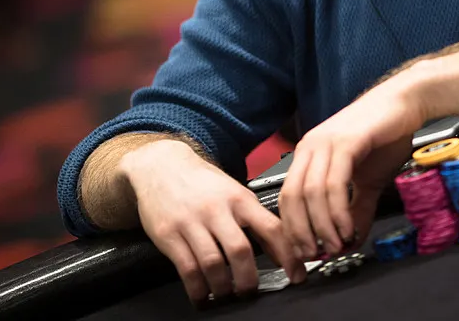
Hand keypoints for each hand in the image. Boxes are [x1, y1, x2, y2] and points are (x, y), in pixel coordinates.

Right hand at [119, 139, 304, 303]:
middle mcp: (217, 210)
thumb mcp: (234, 193)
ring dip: (223, 287)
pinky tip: (202, 294)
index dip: (287, 255)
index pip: (271, 228)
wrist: (162, 165)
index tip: (296, 274)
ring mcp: (191, 222)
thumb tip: (280, 252)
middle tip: (250, 291)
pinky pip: (187, 268)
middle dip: (248, 279)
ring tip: (227, 294)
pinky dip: (197, 288)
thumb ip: (256, 220)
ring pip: (213, 263)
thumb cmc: (202, 181)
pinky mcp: (169, 234)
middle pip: (240, 250)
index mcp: (239, 199)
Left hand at [279, 78, 424, 259]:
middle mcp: (310, 146)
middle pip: (292, 197)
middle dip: (301, 232)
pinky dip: (338, 211)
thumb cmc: (386, 135)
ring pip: (311, 193)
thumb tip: (350, 239)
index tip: (305, 252)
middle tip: (316, 255)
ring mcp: (326, 142)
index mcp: (308, 153)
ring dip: (322, 226)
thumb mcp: (368, 180)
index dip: (293, 228)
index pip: (287, 197)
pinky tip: (347, 227)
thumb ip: (356, 208)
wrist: (406, 102)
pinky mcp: (346, 142)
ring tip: (336, 245)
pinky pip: (334, 183)